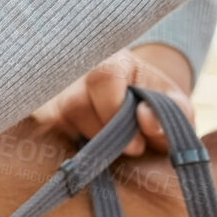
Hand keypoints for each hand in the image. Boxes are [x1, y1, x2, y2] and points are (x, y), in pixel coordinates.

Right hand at [31, 43, 195, 155]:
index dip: (115, 113)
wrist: (134, 115)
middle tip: (123, 154)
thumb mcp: (176, 109)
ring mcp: (52, 98)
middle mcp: (75, 74)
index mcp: (112, 62)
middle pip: (75, 106)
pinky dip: (63, 151)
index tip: (136, 146)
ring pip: (56, 124)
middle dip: (101, 137)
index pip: (102, 78)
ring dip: (83, 146)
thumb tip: (146, 120)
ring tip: (107, 154)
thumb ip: (170, 114)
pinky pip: (43, 138)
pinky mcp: (40, 119)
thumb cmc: (155, 110)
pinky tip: (85, 155)